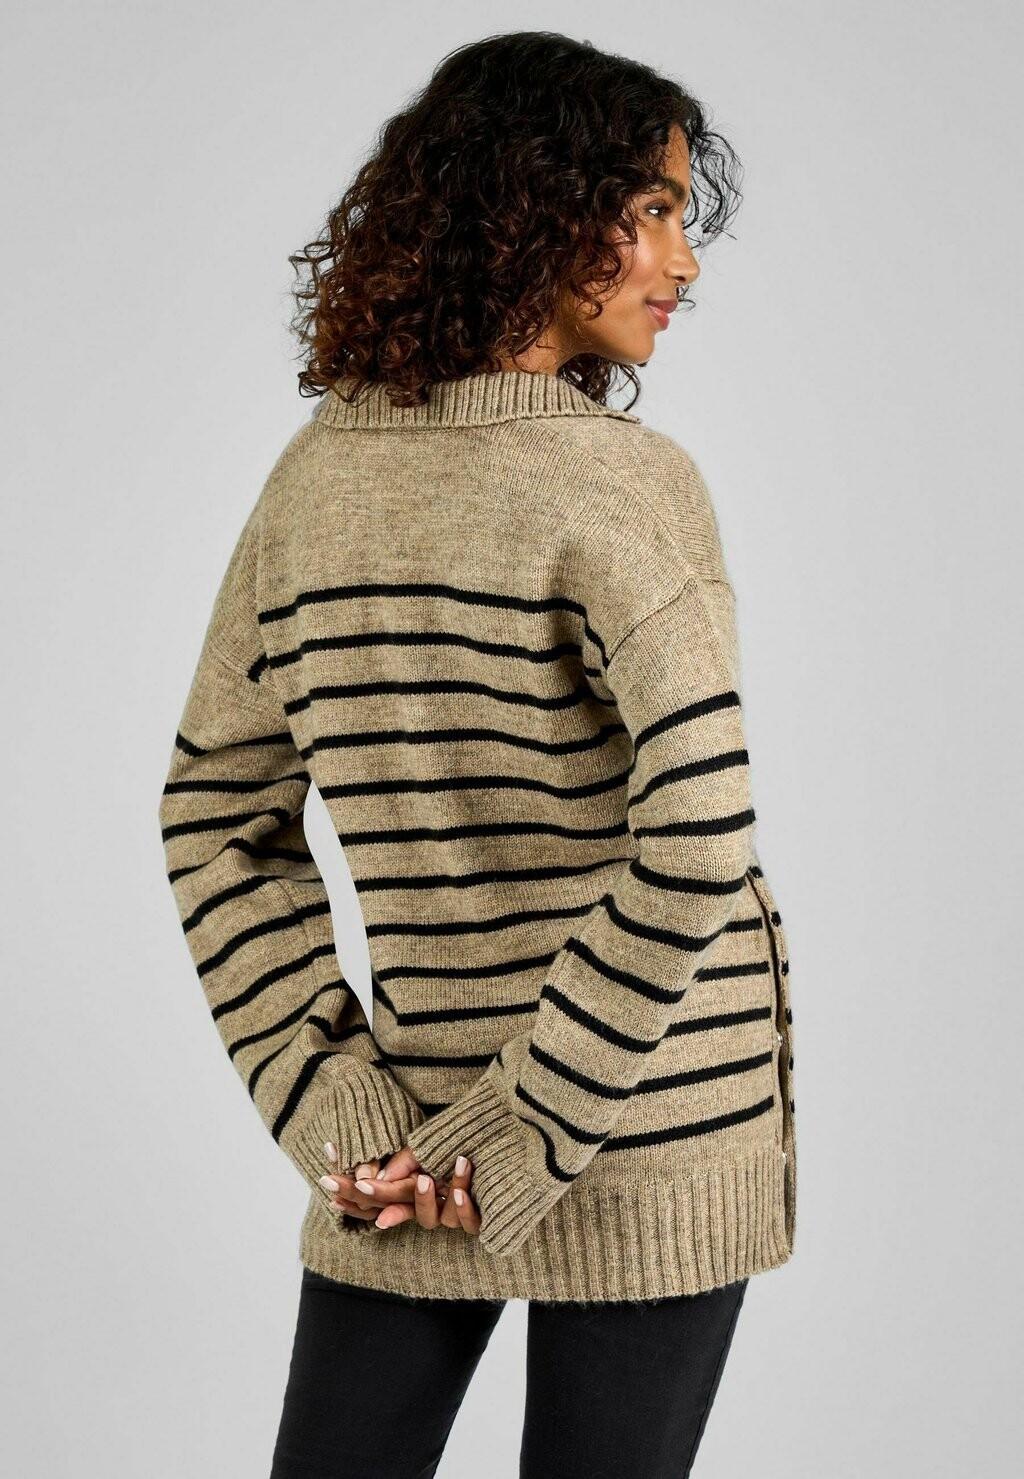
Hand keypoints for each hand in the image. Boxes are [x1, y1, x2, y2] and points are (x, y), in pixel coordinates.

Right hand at [318, 1142, 480, 1236]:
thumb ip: (399, 1167)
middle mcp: (437, 1203)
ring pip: (440, 1217)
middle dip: (396, 1201)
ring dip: (436, 1196)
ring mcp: (459, 1211)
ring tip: (441, 1170)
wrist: (507, 1133)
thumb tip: (368, 1183)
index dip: (360, 1202)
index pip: (383, 1200)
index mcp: (419, 1189)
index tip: (336, 1196)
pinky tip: (459, 1190)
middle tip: (394, 1181)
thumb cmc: (462, 1139)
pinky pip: (468, 1223)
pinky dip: (463, 1208)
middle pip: (408, 1214)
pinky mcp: (484, 1217)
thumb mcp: (424, 1149)